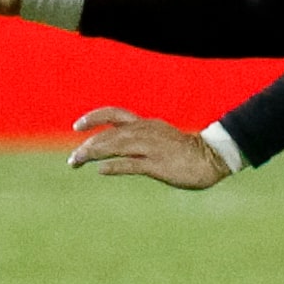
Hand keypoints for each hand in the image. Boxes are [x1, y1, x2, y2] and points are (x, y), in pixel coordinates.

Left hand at [67, 108, 229, 187]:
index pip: (114, 114)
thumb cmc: (185, 151)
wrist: (211, 157)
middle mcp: (145, 132)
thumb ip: (140, 140)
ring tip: (76, 162)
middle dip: (87, 145)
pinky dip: (114, 165)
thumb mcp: (159, 138)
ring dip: (93, 153)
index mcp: (145, 124)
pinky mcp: (158, 165)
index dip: (93, 118)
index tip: (77, 126)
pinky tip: (100, 170)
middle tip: (72, 160)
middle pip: (109, 134)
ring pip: (115, 146)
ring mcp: (151, 148)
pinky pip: (131, 164)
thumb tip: (118, 149)